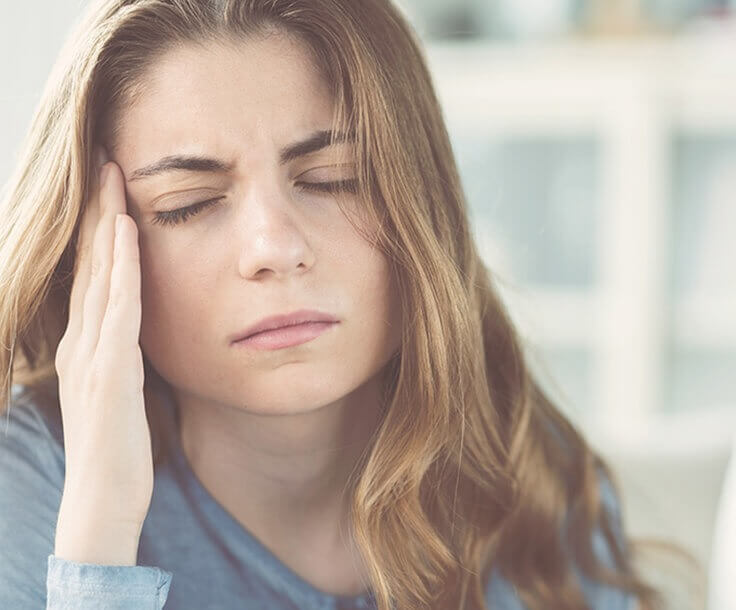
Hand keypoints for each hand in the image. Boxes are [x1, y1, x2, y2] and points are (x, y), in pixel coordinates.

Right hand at [53, 146, 151, 561]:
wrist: (102, 500)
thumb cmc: (119, 450)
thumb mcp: (122, 393)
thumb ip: (126, 358)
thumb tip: (142, 333)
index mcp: (87, 346)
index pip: (94, 276)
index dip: (101, 230)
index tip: (113, 188)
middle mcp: (82, 342)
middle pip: (91, 263)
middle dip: (99, 211)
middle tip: (106, 160)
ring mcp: (91, 354)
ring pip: (100, 275)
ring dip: (108, 224)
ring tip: (114, 176)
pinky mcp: (109, 372)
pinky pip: (117, 308)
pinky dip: (122, 267)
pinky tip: (128, 233)